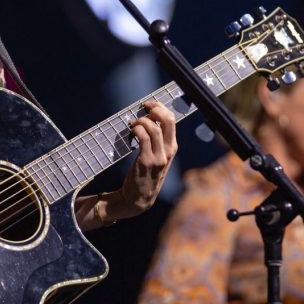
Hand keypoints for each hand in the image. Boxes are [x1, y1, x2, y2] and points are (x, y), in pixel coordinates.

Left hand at [110, 101, 177, 218]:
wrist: (139, 198)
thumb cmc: (145, 174)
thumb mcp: (157, 157)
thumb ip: (156, 142)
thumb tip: (147, 118)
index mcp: (172, 147)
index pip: (172, 120)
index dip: (160, 108)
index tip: (148, 105)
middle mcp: (168, 151)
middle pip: (168, 120)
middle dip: (156, 109)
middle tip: (144, 108)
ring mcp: (159, 157)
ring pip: (154, 128)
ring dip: (141, 120)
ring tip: (133, 124)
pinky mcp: (147, 161)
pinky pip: (143, 138)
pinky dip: (136, 130)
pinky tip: (131, 132)